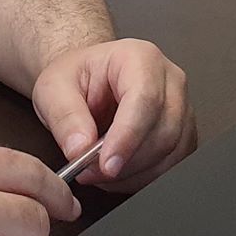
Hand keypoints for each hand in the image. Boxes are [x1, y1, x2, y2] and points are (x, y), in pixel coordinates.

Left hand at [31, 38, 196, 192]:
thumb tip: (80, 148)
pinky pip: (172, 164)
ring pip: (171, 152)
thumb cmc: (76, 77)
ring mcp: (181, 107)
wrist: (89, 82)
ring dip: (133, 173)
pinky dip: (142, 178)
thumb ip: (65, 116)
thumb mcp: (53, 88)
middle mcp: (169, 80)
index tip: (106, 164)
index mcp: (139, 58)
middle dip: (127, 161)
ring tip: (98, 172)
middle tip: (90, 171)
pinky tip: (117, 174)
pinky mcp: (182, 133)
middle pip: (164, 130)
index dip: (127, 136)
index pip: (145, 99)